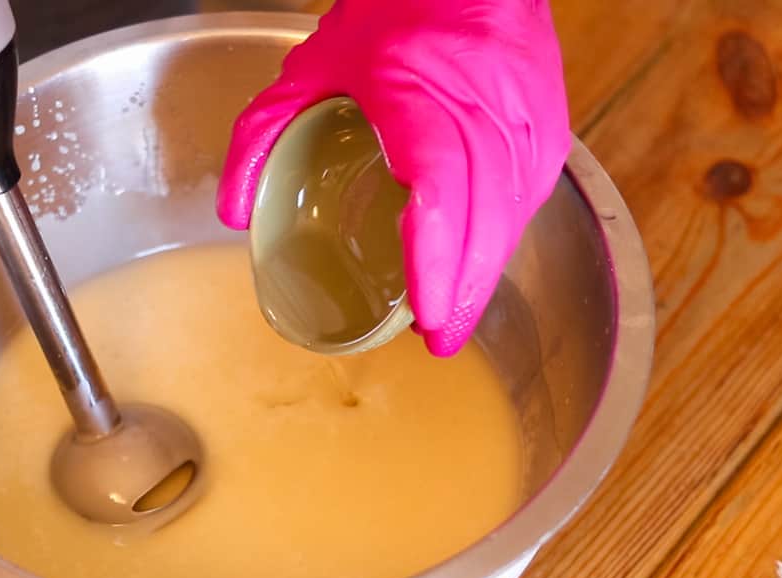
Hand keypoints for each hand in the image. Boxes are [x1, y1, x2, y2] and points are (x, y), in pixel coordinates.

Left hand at [217, 0, 570, 356]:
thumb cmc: (394, 12)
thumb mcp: (308, 67)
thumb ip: (261, 135)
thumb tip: (233, 213)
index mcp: (419, 96)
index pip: (438, 190)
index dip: (435, 259)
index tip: (427, 315)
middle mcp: (483, 110)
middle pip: (485, 220)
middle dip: (465, 290)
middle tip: (440, 341)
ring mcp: (525, 118)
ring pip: (513, 214)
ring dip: (487, 272)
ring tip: (456, 316)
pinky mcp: (548, 125)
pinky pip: (530, 194)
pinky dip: (506, 237)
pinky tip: (482, 266)